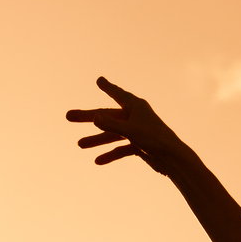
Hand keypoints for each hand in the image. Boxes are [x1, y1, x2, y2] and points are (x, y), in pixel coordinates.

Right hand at [65, 77, 187, 175]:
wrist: (173, 160)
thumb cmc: (155, 140)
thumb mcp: (130, 131)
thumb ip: (111, 125)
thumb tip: (94, 117)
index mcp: (135, 107)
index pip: (117, 93)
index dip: (107, 86)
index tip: (99, 80)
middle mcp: (135, 116)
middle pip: (106, 115)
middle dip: (87, 117)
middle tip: (67, 116)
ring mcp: (136, 131)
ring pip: (112, 134)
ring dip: (97, 140)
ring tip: (80, 144)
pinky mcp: (139, 145)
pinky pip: (120, 149)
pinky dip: (110, 154)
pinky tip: (98, 161)